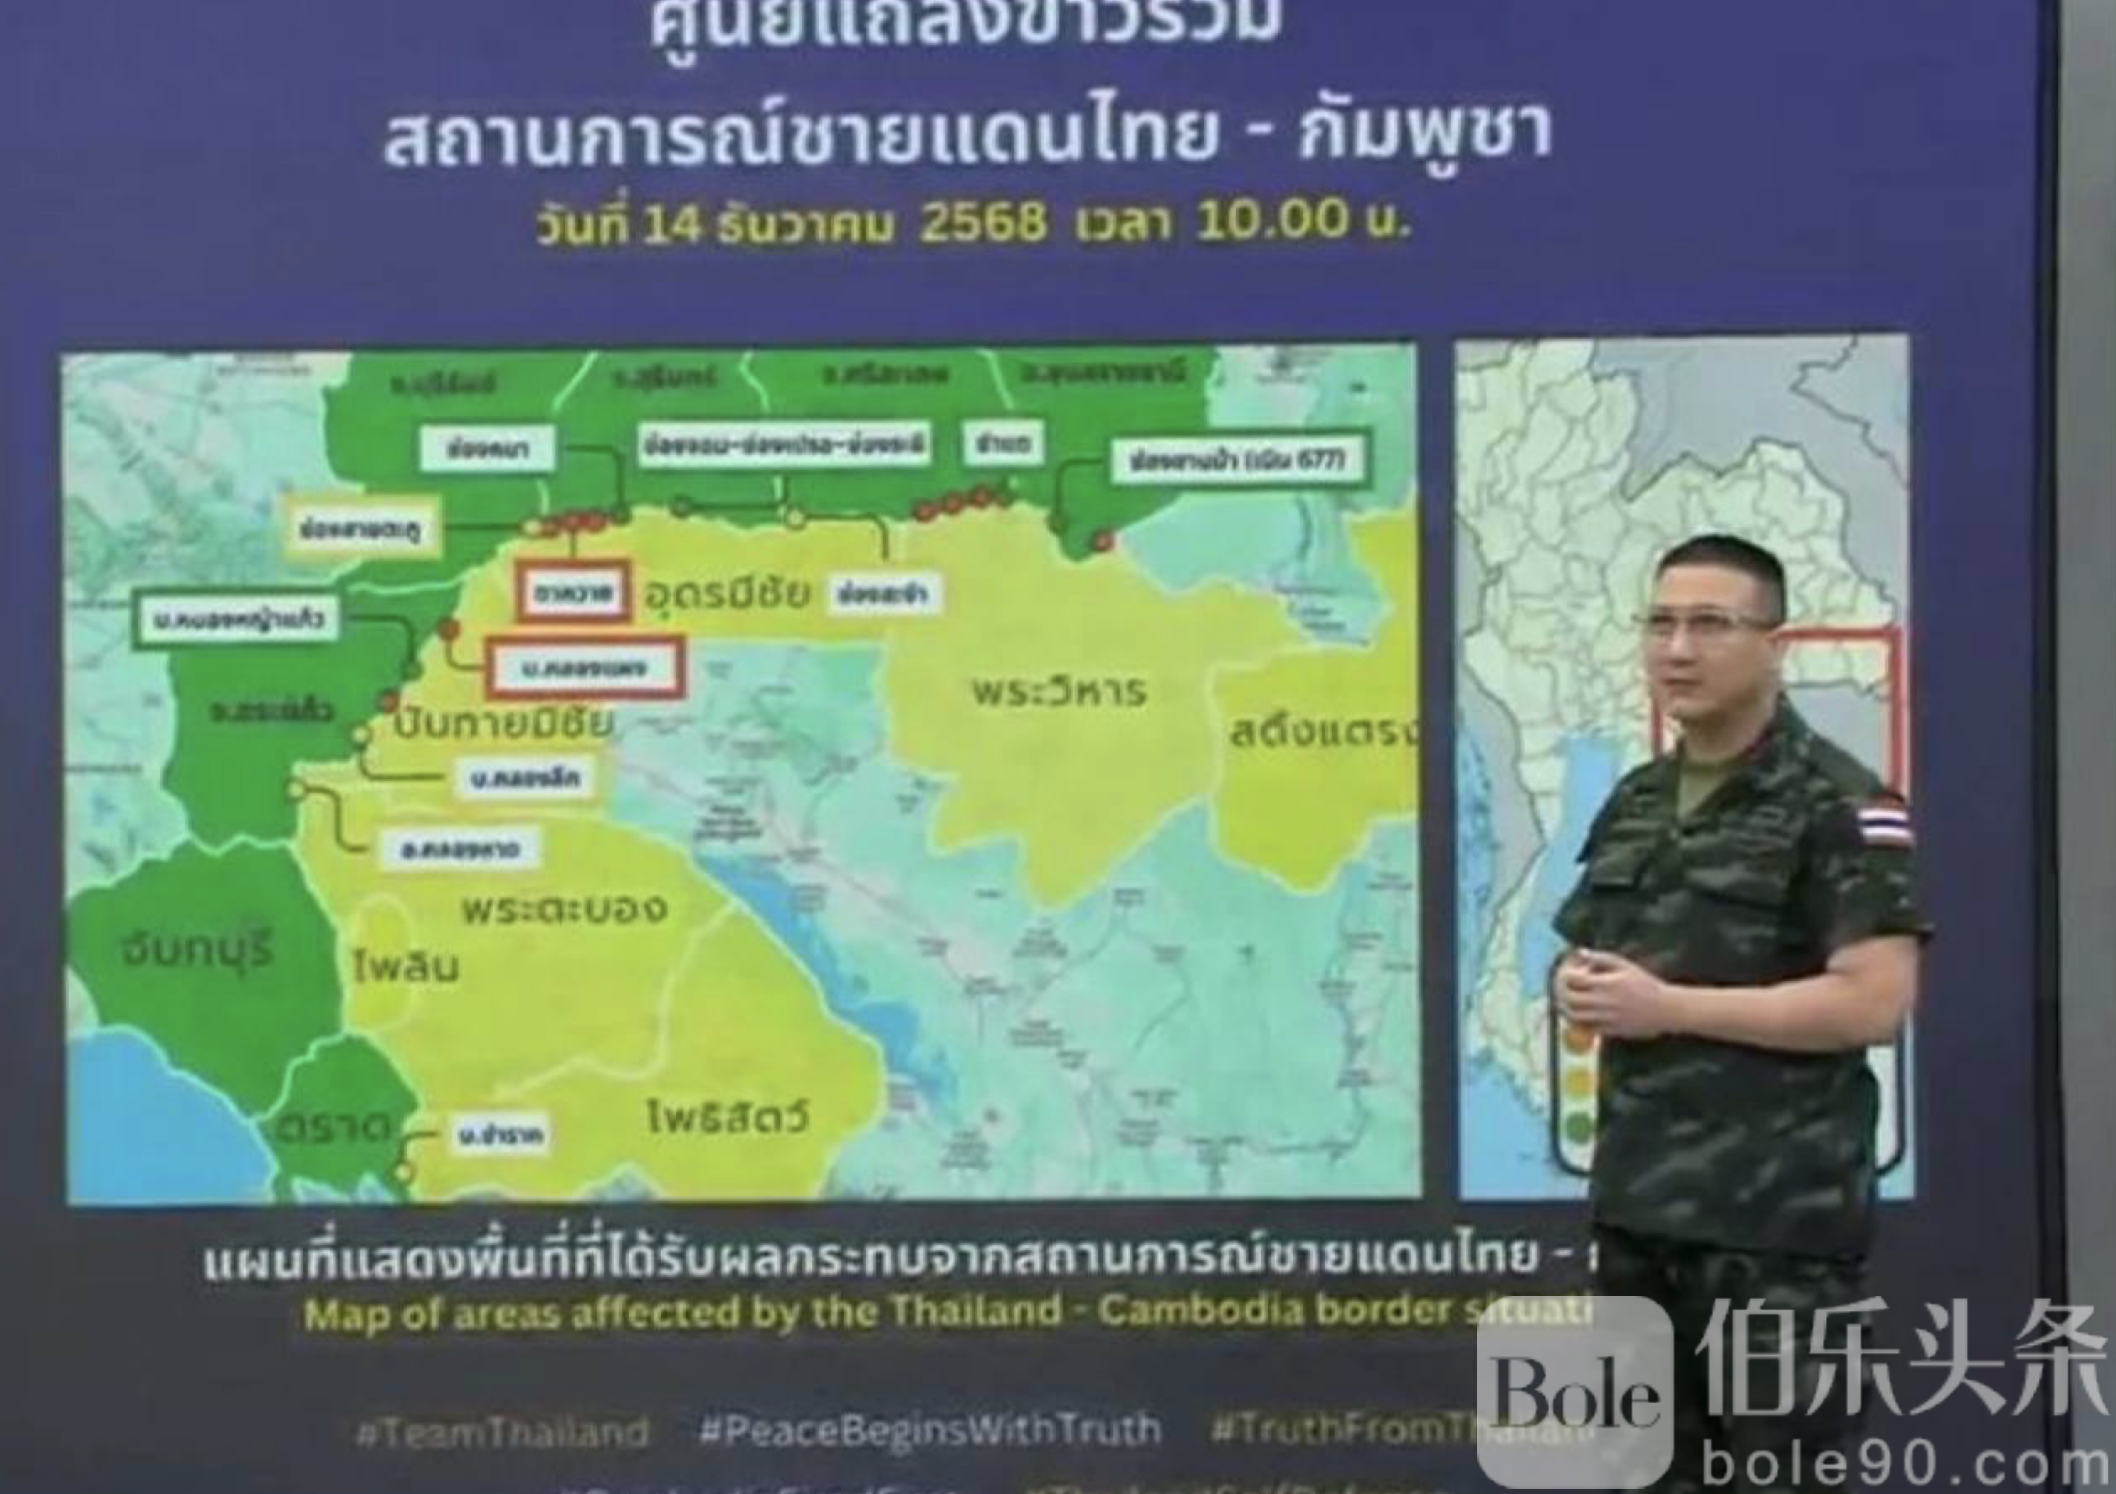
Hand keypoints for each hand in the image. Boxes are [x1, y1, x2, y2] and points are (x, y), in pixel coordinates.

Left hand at [1557, 949, 1679, 1040]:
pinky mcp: (1608, 1031)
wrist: (1665, 1009)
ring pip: (1573, 1016)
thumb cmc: (1645, 984)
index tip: (1566, 971)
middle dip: (1560, 991)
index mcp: (1605, 984)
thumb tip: (1580, 952)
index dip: (1565, 974)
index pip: (1573, 979)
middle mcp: (1602, 1003)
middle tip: (1560, 987)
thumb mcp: (1625, 965)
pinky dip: (1576, 1021)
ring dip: (1564, 1007)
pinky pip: (1585, 1028)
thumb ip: (1601, 958)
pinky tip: (1577, 1013)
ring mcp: (1604, 1019)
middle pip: (1569, 999)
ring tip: (1565, 1000)